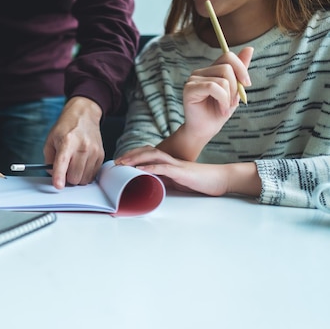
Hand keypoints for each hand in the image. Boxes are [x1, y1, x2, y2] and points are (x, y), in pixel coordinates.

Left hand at [43, 97, 103, 188]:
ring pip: (84, 179)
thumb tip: (53, 175)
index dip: (60, 176)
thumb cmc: (66, 127)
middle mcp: (82, 147)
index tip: (58, 185)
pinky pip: (92, 175)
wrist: (84, 115)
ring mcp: (94, 152)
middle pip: (75, 177)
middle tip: (65, 170)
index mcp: (67, 141)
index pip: (63, 162)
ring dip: (77, 177)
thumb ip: (49, 160)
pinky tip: (81, 164)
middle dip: (67, 178)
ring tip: (73, 165)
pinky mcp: (101, 156)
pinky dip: (85, 174)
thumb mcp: (50, 140)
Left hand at [115, 145, 259, 196]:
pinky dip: (151, 167)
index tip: (119, 162)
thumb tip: (148, 183)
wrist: (219, 179)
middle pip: (146, 151)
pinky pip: (164, 167)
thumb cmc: (198, 181)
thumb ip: (163, 180)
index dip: (132, 155)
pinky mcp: (181, 171)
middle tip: (116, 162)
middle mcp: (170, 159)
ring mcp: (175, 164)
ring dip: (136, 158)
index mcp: (168, 161)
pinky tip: (141, 169)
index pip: (147, 153)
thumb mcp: (176, 181)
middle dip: (129, 155)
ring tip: (123, 164)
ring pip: (152, 155)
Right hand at [182, 47, 252, 141]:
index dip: (241, 68)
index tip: (246, 84)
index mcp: (211, 70)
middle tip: (233, 103)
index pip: (227, 56)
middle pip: (227, 68)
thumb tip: (249, 48)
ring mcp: (193, 79)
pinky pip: (213, 87)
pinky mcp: (189, 89)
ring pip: (222, 79)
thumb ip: (240, 70)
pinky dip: (222, 100)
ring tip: (225, 108)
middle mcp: (200, 72)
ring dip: (229, 97)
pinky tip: (221, 109)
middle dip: (235, 87)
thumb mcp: (234, 90)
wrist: (205, 130)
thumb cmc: (218, 112)